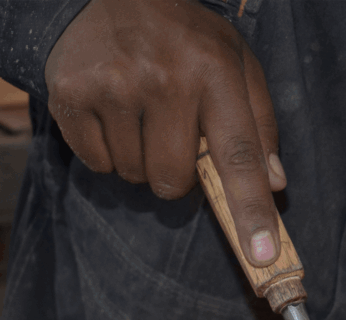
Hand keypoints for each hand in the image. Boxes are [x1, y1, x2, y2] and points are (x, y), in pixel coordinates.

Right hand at [45, 0, 284, 265]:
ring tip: (141, 115)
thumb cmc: (184, 39)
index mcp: (215, 71)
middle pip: (175, 182)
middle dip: (178, 174)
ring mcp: (113, 87)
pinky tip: (113, 113)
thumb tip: (274, 184)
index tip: (262, 255)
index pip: (239, 155)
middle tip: (174, 134)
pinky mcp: (70, 96)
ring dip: (141, 161)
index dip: (250, 210)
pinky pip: (97, 164)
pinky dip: (107, 152)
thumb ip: (260, 125)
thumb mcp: (236, 63)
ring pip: (134, 177)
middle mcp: (164, 79)